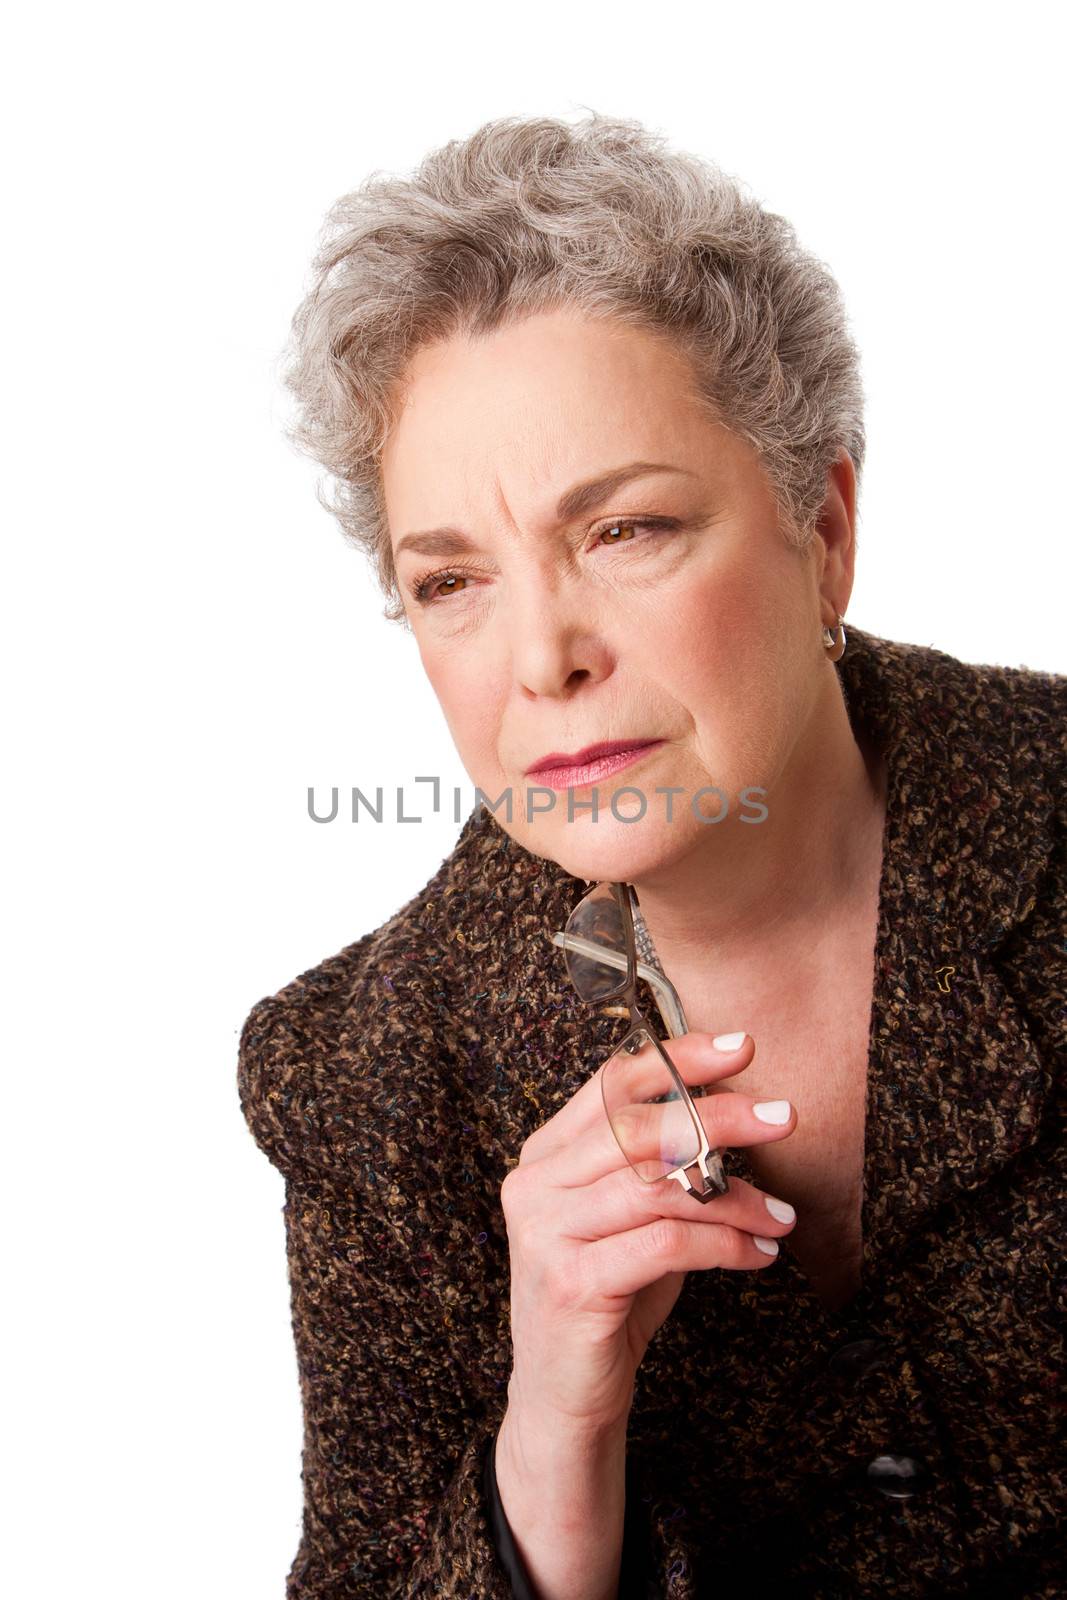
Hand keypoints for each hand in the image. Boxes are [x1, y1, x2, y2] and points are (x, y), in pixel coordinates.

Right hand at [499, 1030, 796, 1432]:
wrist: (565, 1398)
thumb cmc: (611, 1295)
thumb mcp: (633, 1217)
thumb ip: (660, 1165)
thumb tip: (736, 1108)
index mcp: (546, 1155)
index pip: (612, 1084)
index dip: (678, 1060)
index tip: (741, 1047)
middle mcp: (536, 1185)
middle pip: (639, 1129)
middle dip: (721, 1118)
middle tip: (783, 1117)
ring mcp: (546, 1234)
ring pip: (658, 1189)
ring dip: (735, 1197)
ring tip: (782, 1214)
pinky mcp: (572, 1284)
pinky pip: (667, 1245)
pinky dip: (726, 1244)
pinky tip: (759, 1253)